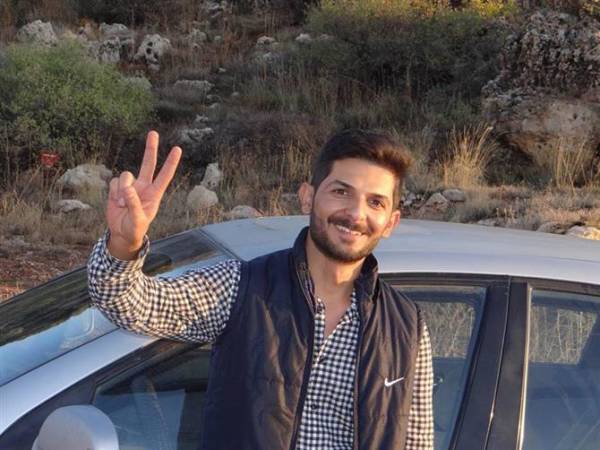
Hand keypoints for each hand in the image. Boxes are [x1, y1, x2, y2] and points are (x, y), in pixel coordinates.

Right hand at [106, 131, 181, 259]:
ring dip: (122, 189)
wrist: (122, 234)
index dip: (171, 163)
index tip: (177, 149)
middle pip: (148, 164)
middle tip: (154, 133)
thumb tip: (128, 188)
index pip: (164, 176)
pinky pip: (114, 182)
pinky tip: (116, 203)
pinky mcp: (117, 188)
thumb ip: (134, 204)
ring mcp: (130, 186)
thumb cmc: (135, 229)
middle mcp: (144, 187)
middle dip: (150, 148)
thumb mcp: (138, 221)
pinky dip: (113, 192)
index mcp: (154, 194)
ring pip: (125, 175)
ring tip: (122, 204)